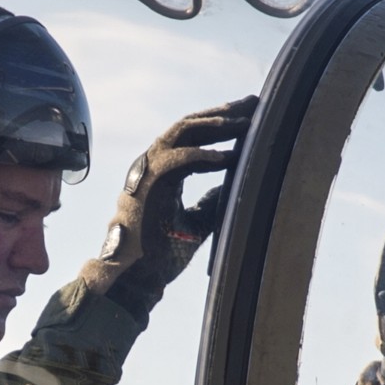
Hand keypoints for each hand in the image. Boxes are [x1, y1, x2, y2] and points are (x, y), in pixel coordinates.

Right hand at [80, 95, 257, 314]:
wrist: (132, 279)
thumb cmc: (158, 255)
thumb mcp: (194, 224)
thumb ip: (209, 203)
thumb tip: (227, 189)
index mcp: (162, 173)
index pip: (192, 137)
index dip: (219, 125)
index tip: (249, 117)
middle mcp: (152, 166)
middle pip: (188, 126)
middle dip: (222, 114)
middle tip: (253, 104)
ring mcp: (146, 173)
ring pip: (180, 133)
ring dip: (214, 125)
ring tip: (244, 122)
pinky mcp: (146, 186)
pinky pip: (177, 160)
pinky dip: (203, 156)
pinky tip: (228, 156)